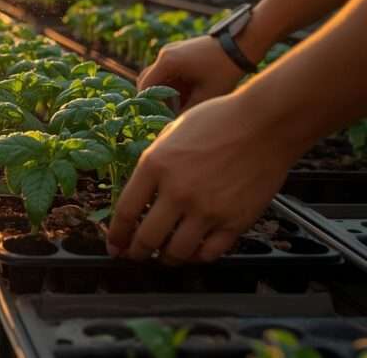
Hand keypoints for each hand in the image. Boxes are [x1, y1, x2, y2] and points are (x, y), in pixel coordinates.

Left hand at [105, 93, 304, 263]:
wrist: (266, 123)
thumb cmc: (219, 120)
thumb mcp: (171, 134)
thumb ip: (155, 164)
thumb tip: (141, 194)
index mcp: (155, 165)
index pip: (125, 212)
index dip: (116, 235)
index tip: (114, 245)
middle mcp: (177, 191)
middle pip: (146, 238)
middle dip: (136, 253)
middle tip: (135, 255)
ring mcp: (207, 209)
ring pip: (177, 253)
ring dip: (166, 259)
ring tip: (165, 256)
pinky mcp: (235, 221)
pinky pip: (209, 253)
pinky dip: (198, 257)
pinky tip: (194, 251)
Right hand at [138, 36, 247, 111]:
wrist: (243, 43)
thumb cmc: (225, 69)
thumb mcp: (206, 95)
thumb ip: (185, 111)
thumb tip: (171, 124)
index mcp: (167, 62)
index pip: (145, 86)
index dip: (148, 104)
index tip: (158, 117)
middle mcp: (165, 53)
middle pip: (149, 80)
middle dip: (155, 98)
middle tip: (167, 113)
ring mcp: (172, 50)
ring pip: (159, 75)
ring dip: (165, 91)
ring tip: (181, 105)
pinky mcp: (181, 50)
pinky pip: (169, 69)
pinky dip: (174, 83)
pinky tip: (188, 93)